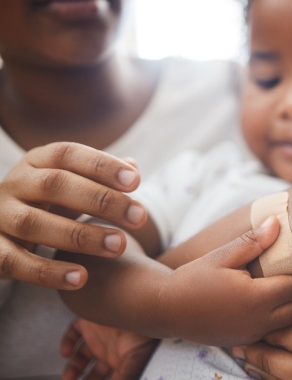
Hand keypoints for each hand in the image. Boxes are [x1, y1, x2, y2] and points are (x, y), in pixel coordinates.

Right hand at [0, 142, 146, 288]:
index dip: (102, 165)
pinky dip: (48, 271)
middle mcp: (14, 183)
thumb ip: (102, 177)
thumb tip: (133, 167)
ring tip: (119, 246)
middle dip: (102, 201)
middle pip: (56, 185)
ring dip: (80, 236)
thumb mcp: (74, 184)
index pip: (68, 154)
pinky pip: (15, 261)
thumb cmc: (49, 201)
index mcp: (37, 161)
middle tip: (139, 217)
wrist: (0, 228)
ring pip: (34, 223)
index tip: (136, 181)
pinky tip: (81, 277)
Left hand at [61, 318, 156, 379]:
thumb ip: (123, 376)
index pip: (105, 377)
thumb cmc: (144, 331)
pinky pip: (73, 333)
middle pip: (91, 371)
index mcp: (120, 360)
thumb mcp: (134, 361)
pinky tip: (67, 352)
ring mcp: (99, 335)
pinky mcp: (89, 321)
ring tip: (68, 378)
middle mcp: (109, 349)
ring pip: (80, 356)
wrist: (139, 306)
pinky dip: (66, 343)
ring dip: (71, 369)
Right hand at [158, 216, 291, 346]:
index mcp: (256, 298)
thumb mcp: (222, 255)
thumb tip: (277, 223)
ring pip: (288, 323)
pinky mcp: (243, 341)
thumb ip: (252, 242)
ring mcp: (251, 334)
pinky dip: (285, 320)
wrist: (165, 309)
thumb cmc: (193, 278)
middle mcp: (258, 320)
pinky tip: (285, 309)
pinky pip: (273, 332)